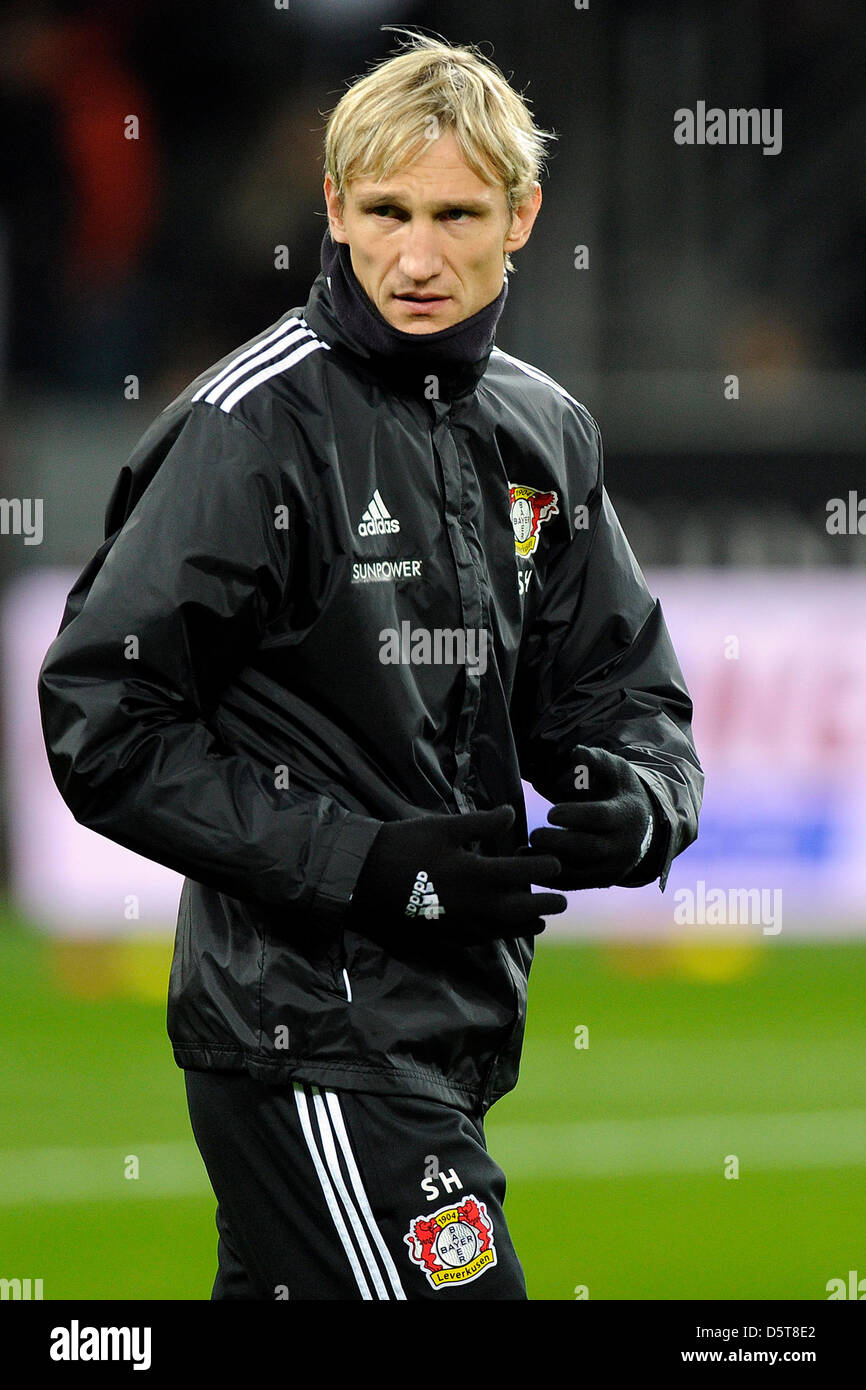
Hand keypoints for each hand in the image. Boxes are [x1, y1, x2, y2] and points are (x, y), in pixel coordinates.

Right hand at [348, 804, 566, 944]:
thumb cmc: (405, 845)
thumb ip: (482, 823)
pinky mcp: (447, 937)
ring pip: (506, 930)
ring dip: (527, 923)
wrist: (363, 878)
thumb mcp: (444, 827)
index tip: (556, 864)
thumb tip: (511, 815)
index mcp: (478, 874)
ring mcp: (462, 926)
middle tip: (562, 901)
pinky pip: (483, 939)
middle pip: (524, 910)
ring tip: (541, 918)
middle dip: (546, 905)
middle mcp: (476, 906)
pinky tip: (504, 929)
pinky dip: (501, 934)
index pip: (524, 873)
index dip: (544, 867)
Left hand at [526, 745, 659, 888]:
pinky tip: (528, 865)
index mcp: (626, 815)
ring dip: (549, 864)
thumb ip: (596, 760)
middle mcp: (623, 845)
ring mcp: (613, 867)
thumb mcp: (616, 771)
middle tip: (534, 834)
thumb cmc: (620, 792)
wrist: (643, 826)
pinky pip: (575, 884)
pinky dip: (550, 878)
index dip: (575, 815)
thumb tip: (577, 753)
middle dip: (559, 842)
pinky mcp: (601, 880)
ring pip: (581, 873)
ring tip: (522, 853)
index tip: (551, 812)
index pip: (601, 817)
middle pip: (589, 848)